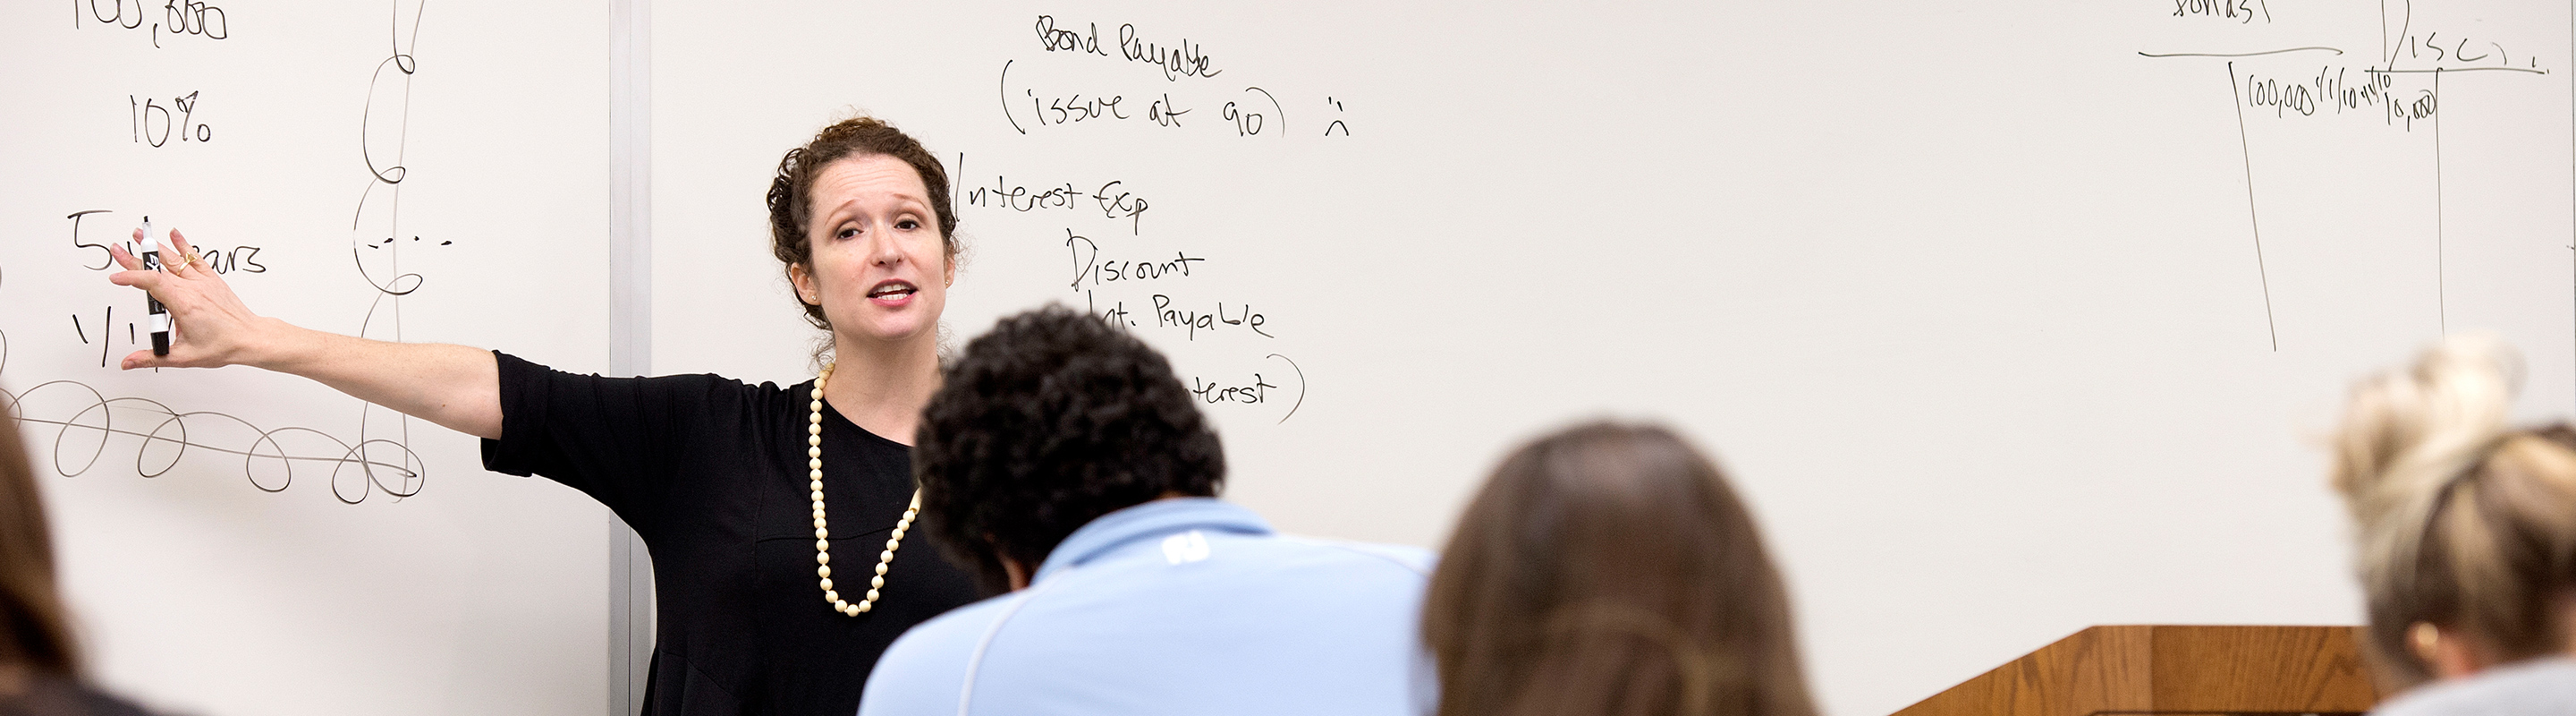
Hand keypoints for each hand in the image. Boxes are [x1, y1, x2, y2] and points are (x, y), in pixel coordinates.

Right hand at [107, 227, 285, 369]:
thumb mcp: (183, 357)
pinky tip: (174, 234)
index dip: (132, 277)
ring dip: (156, 247)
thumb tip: (128, 362)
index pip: (153, 283)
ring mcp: (203, 283)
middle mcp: (193, 289)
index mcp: (184, 305)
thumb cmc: (223, 346)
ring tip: (139, 235)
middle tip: (117, 250)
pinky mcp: (212, 280)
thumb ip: (152, 358)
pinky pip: (196, 259)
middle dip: (134, 259)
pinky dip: (184, 246)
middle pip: (158, 269)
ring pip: (175, 260)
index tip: (116, 278)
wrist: (250, 338)